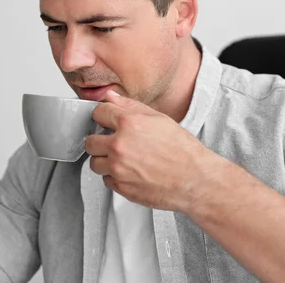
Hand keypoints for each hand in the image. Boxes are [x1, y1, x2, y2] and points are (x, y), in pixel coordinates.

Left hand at [85, 89, 211, 211]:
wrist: (195, 179)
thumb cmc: (182, 150)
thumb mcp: (159, 118)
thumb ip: (130, 106)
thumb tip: (110, 97)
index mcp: (128, 124)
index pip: (98, 113)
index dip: (105, 116)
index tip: (108, 121)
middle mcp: (119, 146)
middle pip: (90, 141)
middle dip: (100, 140)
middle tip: (114, 142)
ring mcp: (118, 168)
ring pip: (94, 162)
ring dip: (105, 160)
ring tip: (123, 159)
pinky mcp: (121, 187)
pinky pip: (106, 179)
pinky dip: (114, 176)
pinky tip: (130, 171)